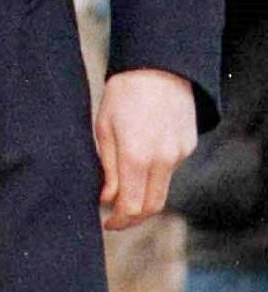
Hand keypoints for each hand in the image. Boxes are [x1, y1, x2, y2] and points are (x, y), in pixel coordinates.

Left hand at [97, 67, 197, 230]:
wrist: (157, 68)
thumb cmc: (122, 95)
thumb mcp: (104, 129)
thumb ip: (107, 168)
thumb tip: (107, 199)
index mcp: (136, 156)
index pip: (131, 205)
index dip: (119, 220)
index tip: (107, 223)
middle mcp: (163, 159)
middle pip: (151, 205)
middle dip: (133, 218)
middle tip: (115, 219)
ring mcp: (179, 154)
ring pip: (162, 189)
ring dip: (143, 198)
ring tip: (123, 194)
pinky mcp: (188, 146)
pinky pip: (170, 170)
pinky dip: (154, 176)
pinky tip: (140, 164)